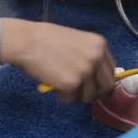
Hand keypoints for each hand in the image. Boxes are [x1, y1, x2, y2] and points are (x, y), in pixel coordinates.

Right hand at [0, 19, 114, 102]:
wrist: (26, 42)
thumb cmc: (45, 38)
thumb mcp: (76, 41)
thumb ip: (89, 56)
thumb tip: (96, 76)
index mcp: (99, 44)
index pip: (111, 70)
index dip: (101, 80)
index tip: (93, 85)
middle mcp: (97, 57)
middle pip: (106, 86)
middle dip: (94, 91)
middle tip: (79, 91)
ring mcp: (86, 71)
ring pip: (89, 96)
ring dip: (76, 94)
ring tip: (60, 82)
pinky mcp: (72, 84)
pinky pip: (72, 99)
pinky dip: (62, 95)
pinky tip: (53, 83)